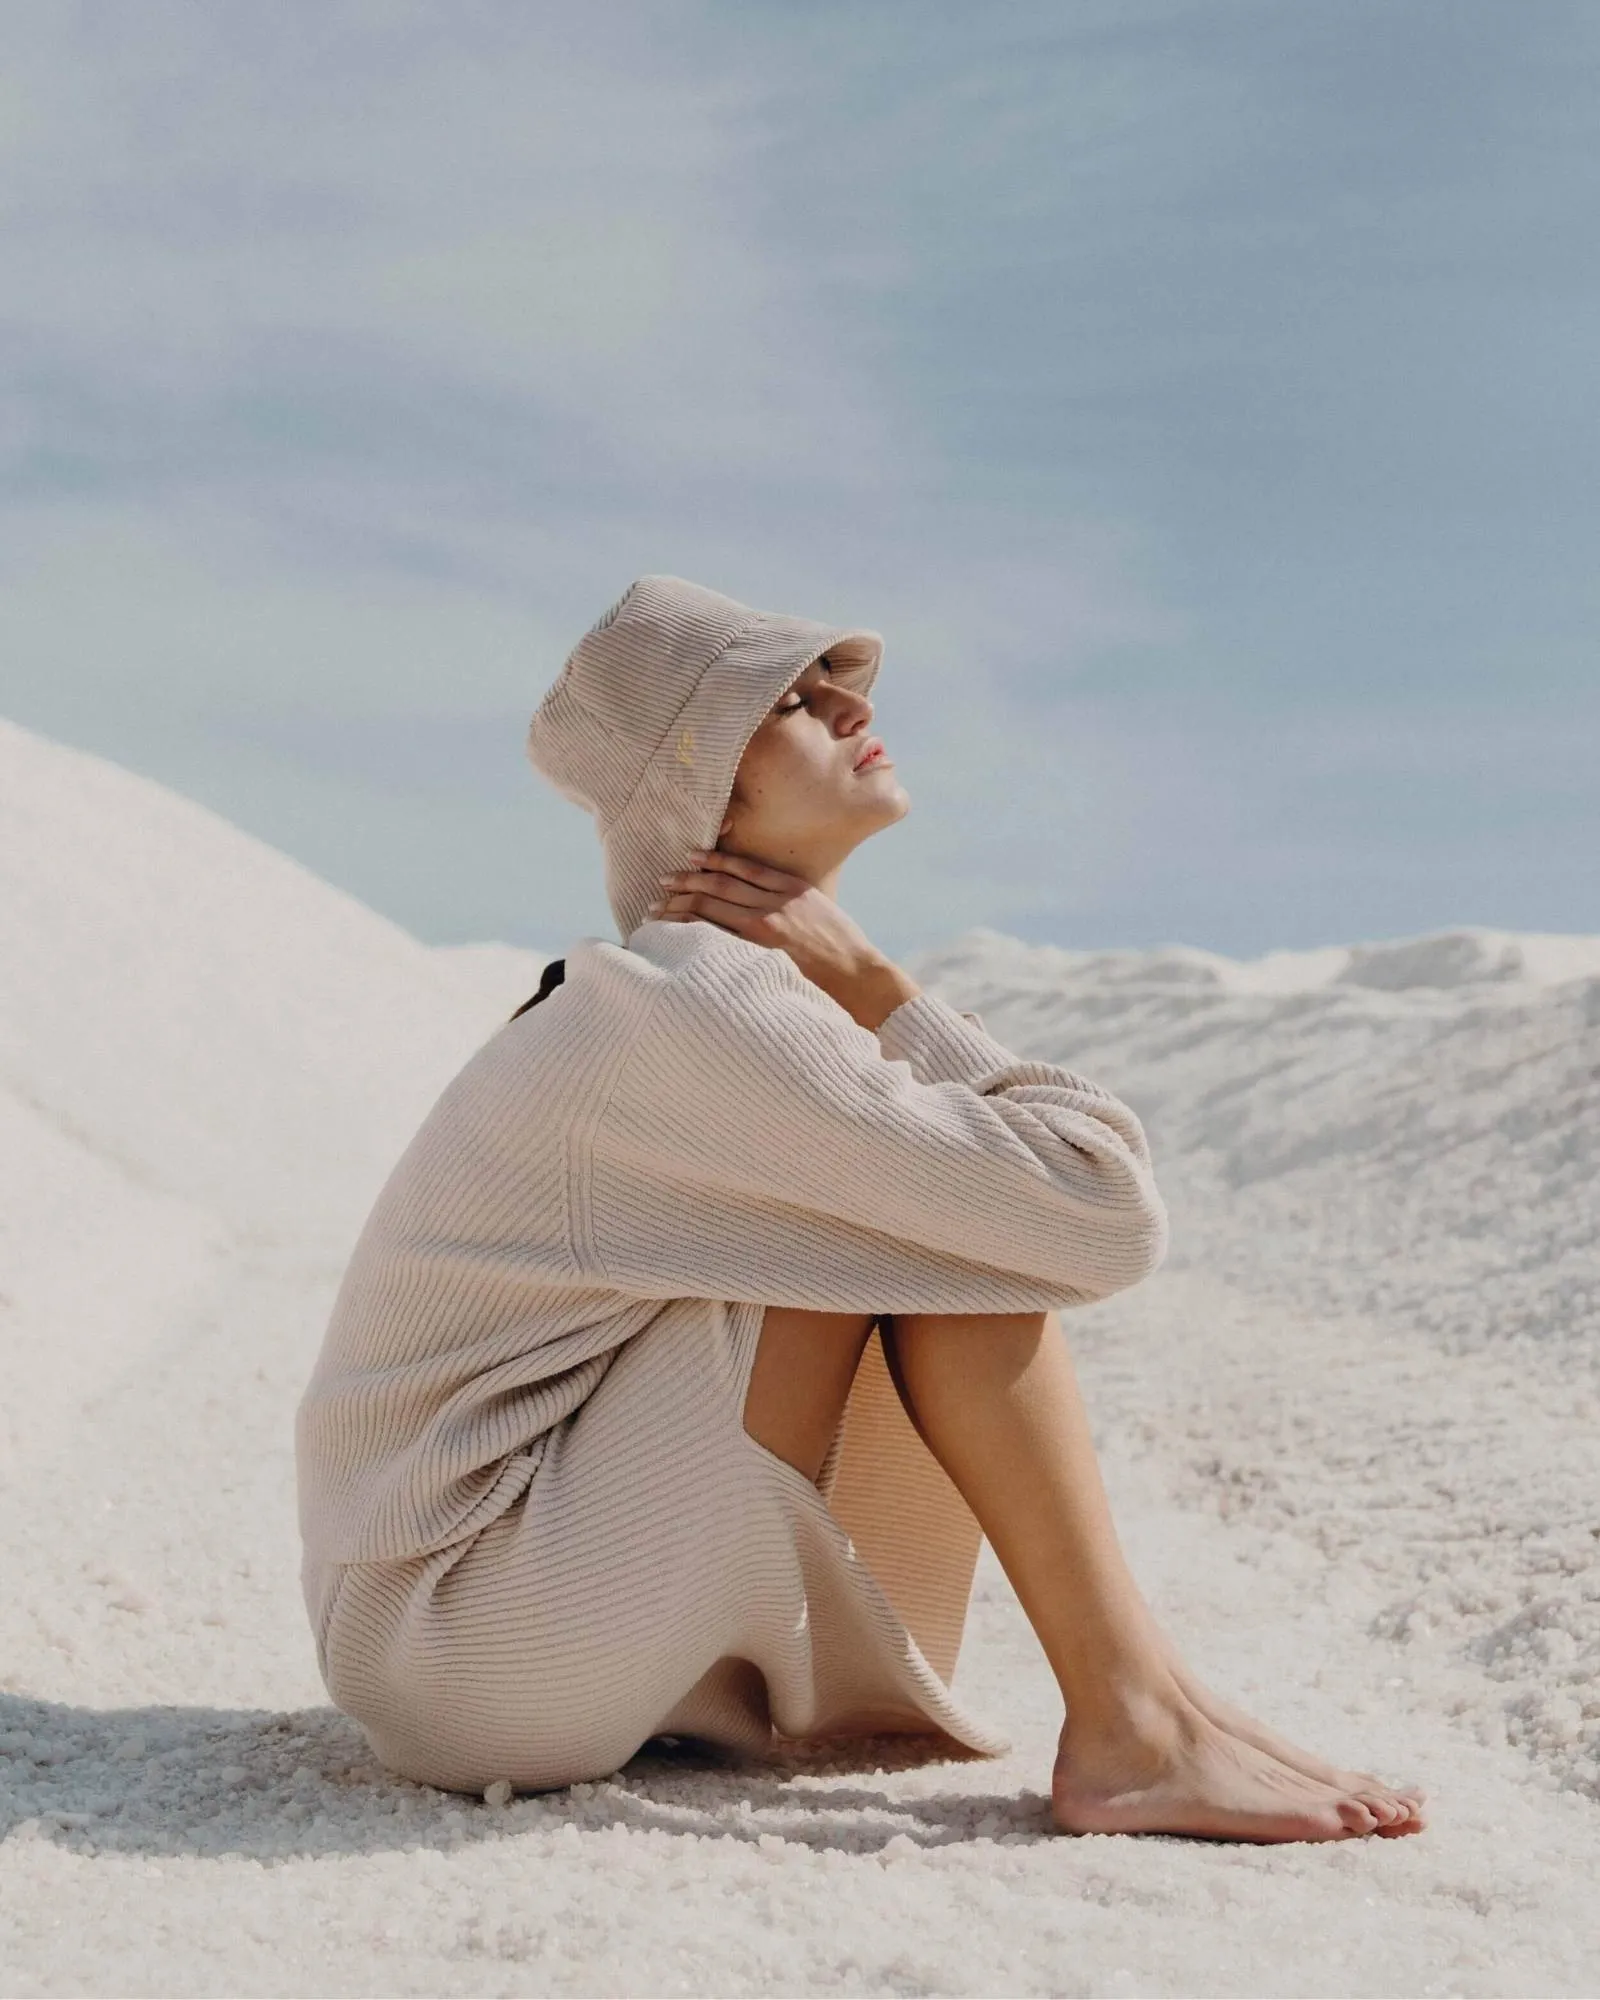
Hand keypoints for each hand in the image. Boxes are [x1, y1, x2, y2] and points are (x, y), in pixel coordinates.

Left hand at [647, 846, 920, 1027]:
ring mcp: (766, 928)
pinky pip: (718, 937)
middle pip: (720, 886)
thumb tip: (759, 898)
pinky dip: (693, 931)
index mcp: (792, 888)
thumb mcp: (820, 910)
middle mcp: (776, 903)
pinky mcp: (760, 953)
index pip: (742, 868)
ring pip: (713, 909)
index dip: (711, 860)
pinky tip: (674, 931)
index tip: (689, 856)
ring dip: (681, 906)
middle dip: (687, 881)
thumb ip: (789, 900)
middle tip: (661, 881)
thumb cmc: (841, 947)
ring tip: (656, 908)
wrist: (858, 976)